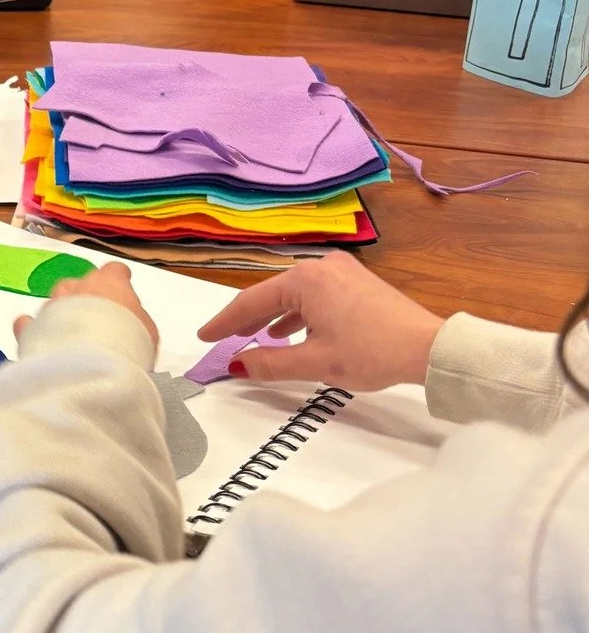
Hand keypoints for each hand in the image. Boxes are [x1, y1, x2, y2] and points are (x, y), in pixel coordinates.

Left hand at [14, 261, 158, 356]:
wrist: (93, 367)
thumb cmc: (129, 344)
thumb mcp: (147, 331)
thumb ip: (136, 317)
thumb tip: (127, 317)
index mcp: (109, 284)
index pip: (115, 271)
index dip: (118, 279)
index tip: (121, 287)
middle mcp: (76, 287)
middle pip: (79, 284)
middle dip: (84, 297)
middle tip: (95, 321)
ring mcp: (50, 306)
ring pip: (53, 301)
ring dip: (60, 313)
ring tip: (70, 337)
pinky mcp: (31, 328)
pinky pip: (28, 324)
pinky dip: (32, 329)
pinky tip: (36, 338)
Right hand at [195, 251, 443, 390]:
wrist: (428, 348)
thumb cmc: (370, 352)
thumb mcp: (313, 363)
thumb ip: (269, 363)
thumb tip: (235, 366)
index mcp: (305, 279)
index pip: (251, 301)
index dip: (225, 322)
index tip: (204, 336)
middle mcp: (321, 266)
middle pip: (273, 294)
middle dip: (248, 318)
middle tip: (223, 337)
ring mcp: (343, 271)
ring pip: (296, 294)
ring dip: (275, 316)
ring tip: (258, 337)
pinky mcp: (358, 282)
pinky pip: (317, 295)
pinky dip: (300, 313)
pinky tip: (295, 331)